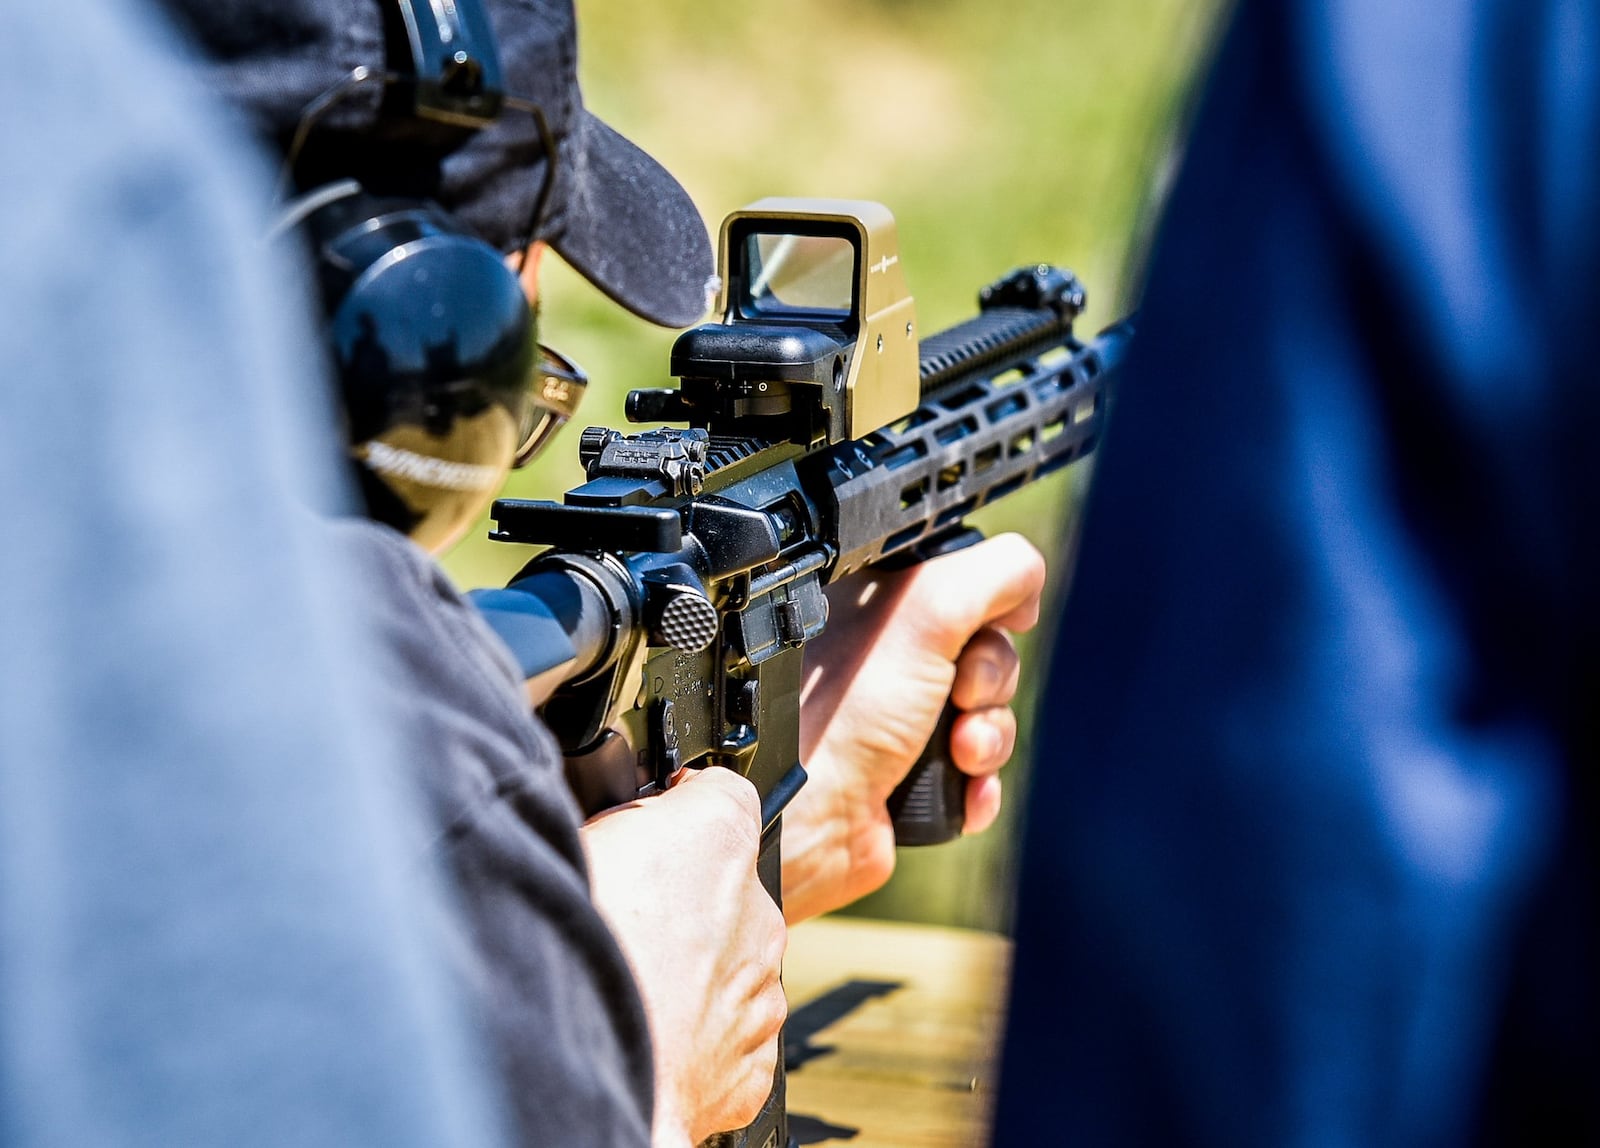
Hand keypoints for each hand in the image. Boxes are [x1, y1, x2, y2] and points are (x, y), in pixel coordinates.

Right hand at [580, 768, 785, 1146]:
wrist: (584, 1071)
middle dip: (678, 904)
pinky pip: (725, 1038)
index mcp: (718, 836)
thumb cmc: (580, 951)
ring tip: (624, 987)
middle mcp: (756, 911)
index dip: (677, 810)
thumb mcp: (575, 836)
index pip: (719, 794)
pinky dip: (692, 1039)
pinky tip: (645, 1035)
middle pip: (721, 890)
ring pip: (726, 968)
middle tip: (618, 925)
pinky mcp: (751, 1063)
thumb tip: (609, 818)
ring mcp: (759, 993)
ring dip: (686, 974)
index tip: (643, 832)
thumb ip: (613, 820)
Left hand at [783, 533, 1045, 921]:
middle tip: (958, 695)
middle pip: (987, 652)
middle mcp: (882, 658)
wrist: (810, 823)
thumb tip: (1027, 585)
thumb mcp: (926, 610)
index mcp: (872, 605)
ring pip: (987, 715)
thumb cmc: (846, 716)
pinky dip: (979, 785)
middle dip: (990, 682)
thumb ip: (992, 573)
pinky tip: (962, 796)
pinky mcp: (908, 775)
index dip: (987, 609)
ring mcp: (896, 719)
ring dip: (989, 737)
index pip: (961, 585)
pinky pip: (977, 773)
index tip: (982, 627)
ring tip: (959, 754)